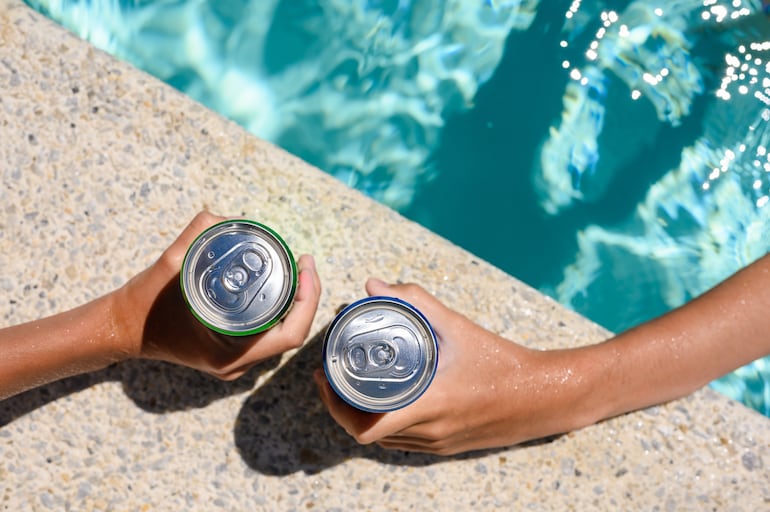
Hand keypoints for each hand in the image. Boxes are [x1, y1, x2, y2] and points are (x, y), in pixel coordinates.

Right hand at [114, 211, 321, 379]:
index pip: (290, 334)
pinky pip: (267, 333)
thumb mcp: (168, 264)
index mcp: (229, 353)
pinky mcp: (231, 352)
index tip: (306, 266)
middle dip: (307, 296)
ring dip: (295, 302)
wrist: (120, 329)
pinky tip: (279, 284)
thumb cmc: (143, 305)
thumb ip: (198, 235)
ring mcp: (235, 361)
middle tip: (304, 261)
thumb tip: (227, 217)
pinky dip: (278, 309)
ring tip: (297, 269)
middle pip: (291, 332)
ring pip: (281, 333)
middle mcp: (237, 363)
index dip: (308, 299)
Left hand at [314, 279, 595, 454]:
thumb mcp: (458, 328)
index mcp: (429, 407)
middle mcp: (429, 433)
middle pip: (367, 433)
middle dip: (341, 407)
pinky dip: (386, 423)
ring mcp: (438, 444)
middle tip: (332, 377)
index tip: (324, 378)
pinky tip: (385, 398)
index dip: (335, 407)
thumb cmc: (503, 362)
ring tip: (352, 384)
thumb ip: (416, 302)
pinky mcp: (446, 447)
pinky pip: (404, 442)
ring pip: (384, 440)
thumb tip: (374, 285)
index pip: (365, 427)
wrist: (543, 397)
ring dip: (362, 416)